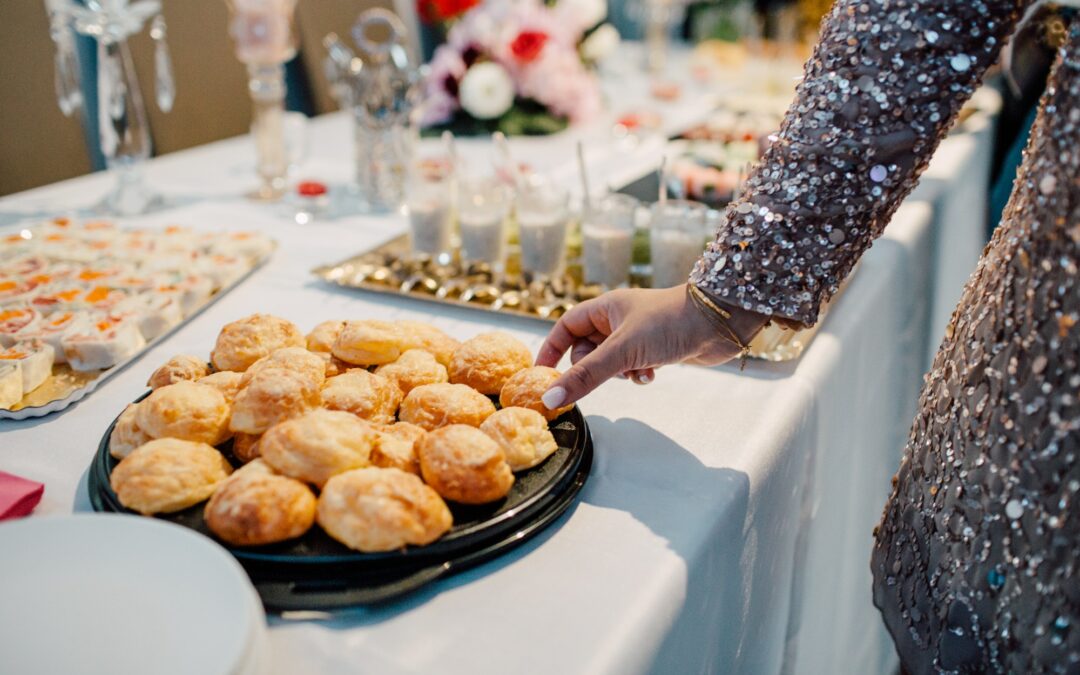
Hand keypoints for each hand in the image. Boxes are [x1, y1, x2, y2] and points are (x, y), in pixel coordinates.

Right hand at [535, 284, 768, 408]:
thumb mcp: (621, 351)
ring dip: (619, 374)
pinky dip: (638, 374)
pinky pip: (632, 367)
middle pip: (586, 348)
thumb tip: (550, 399)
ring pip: (610, 361)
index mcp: (605, 307)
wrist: (719, 323)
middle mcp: (618, 318)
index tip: (541, 375)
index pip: (565, 327)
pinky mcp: (655, 348)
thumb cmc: (669, 323)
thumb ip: (585, 377)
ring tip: (635, 373)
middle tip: (600, 378)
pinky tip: (651, 375)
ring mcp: (637, 334)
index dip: (552, 349)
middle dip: (593, 367)